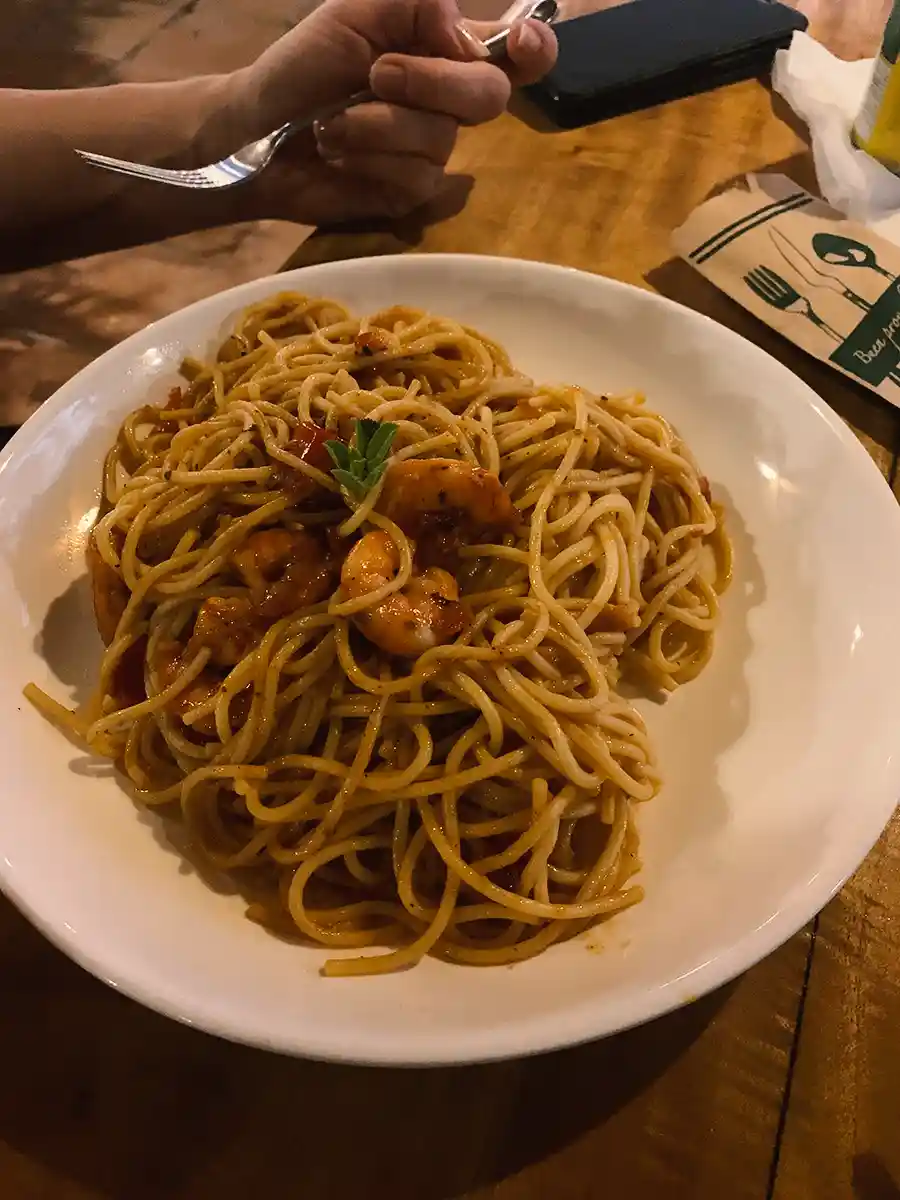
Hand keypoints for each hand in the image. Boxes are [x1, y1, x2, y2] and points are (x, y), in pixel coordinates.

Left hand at [224, 0, 556, 224]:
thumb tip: (460, 30)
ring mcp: (434, 151)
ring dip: (377, 125)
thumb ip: (412, 3)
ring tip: (333, 123)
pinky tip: (340, 152)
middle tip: (376, 74)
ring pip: (441, 140)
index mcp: (445, 48)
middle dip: (432, 83)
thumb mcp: (351, 12)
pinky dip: (370, 159)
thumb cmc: (303, 67)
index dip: (535, 48)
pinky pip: (417, 178)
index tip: (521, 43)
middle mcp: (450, 101)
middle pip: (490, 96)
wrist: (257, 133)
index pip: (519, 51)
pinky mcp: (413, 193)